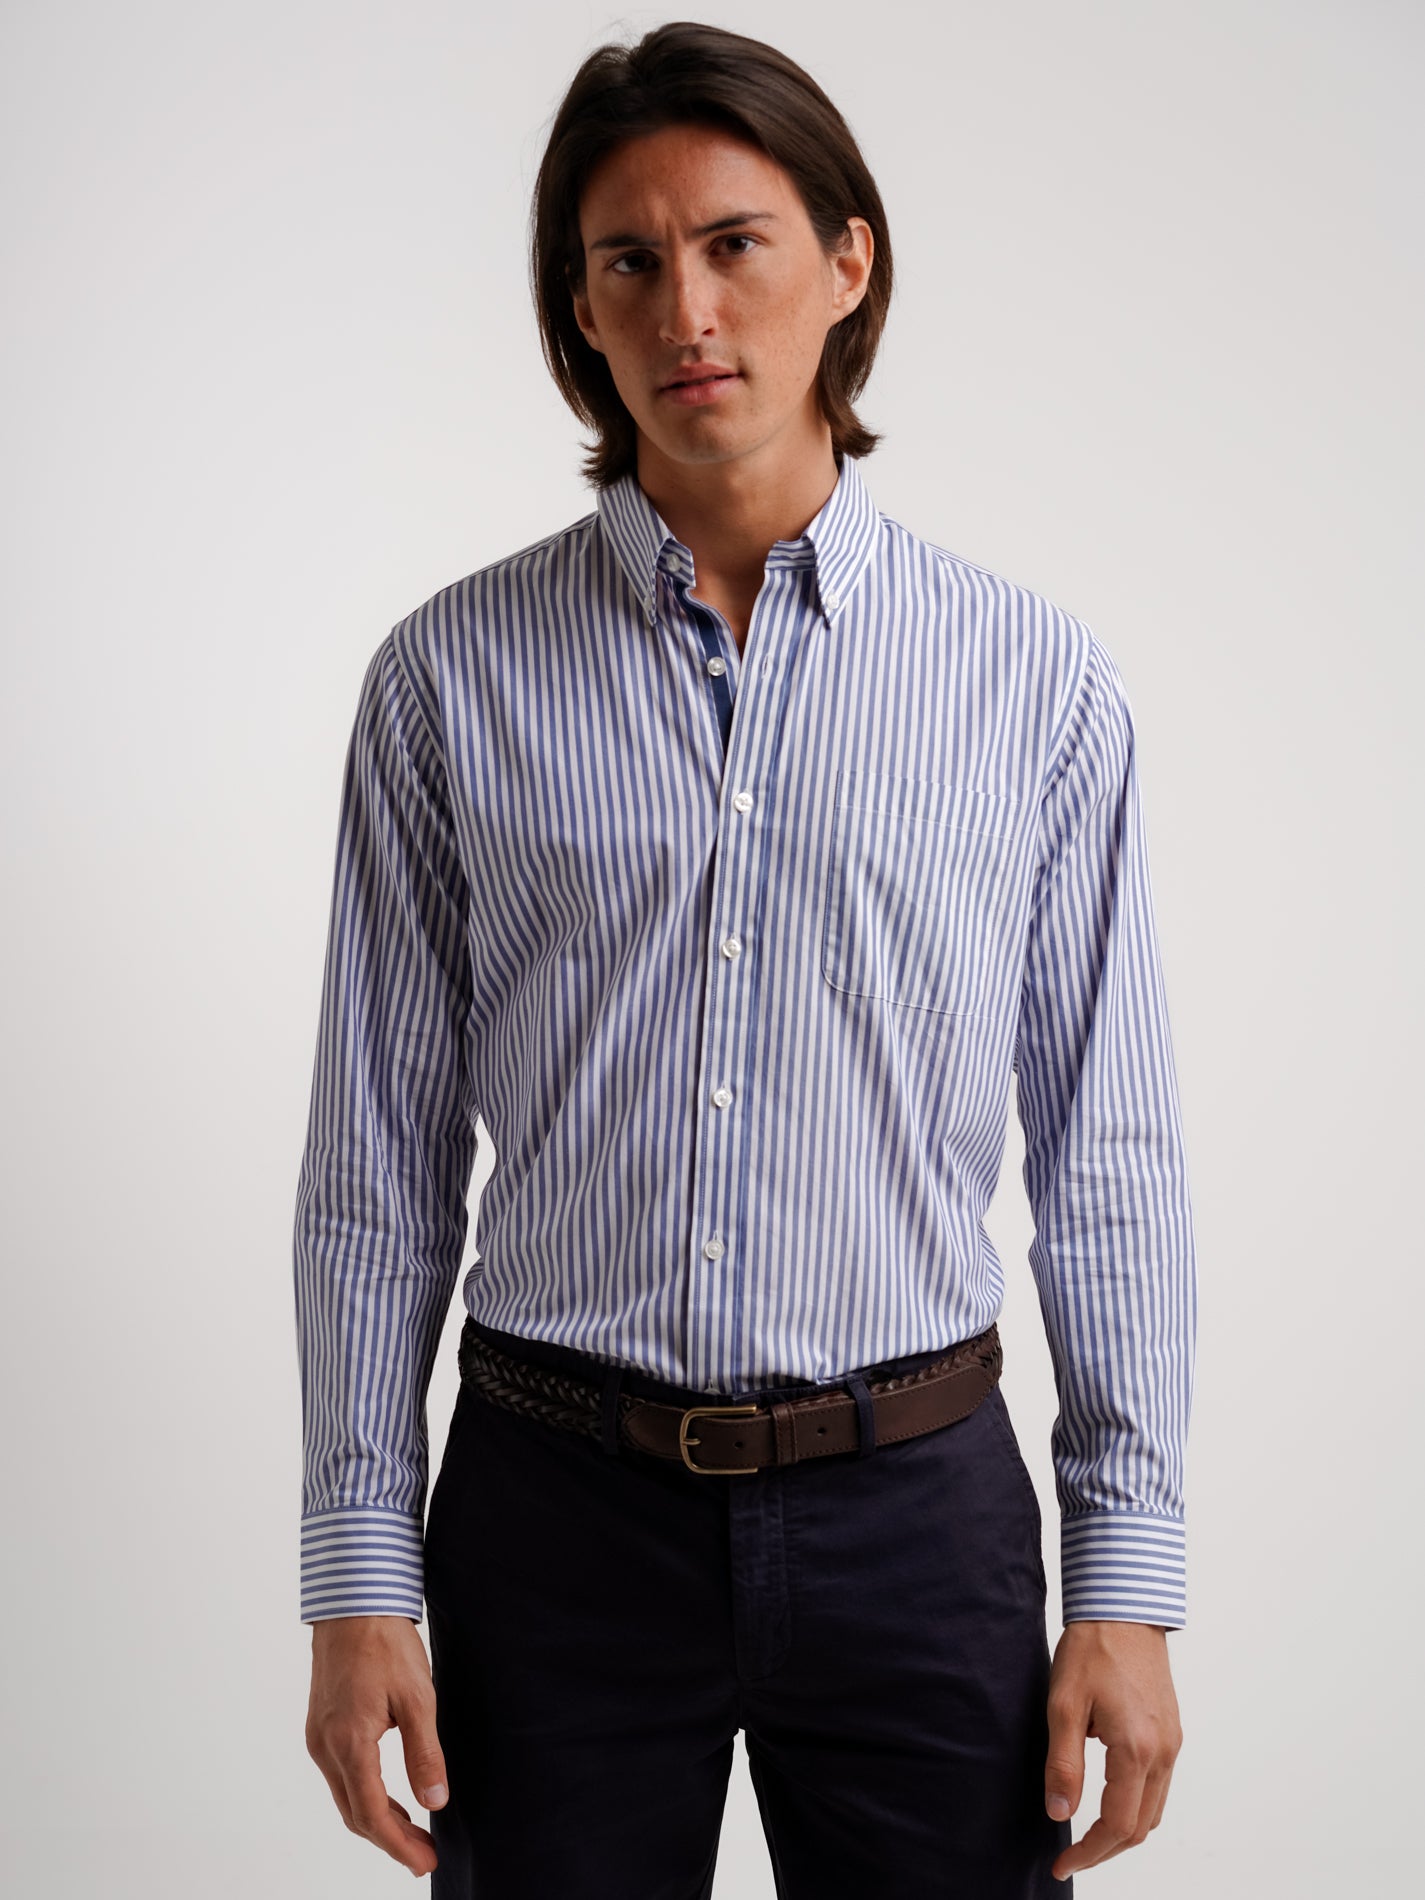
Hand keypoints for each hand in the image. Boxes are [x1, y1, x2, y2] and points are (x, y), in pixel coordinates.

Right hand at [305, 1613, 448, 1876]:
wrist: (353, 1602)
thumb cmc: (386, 1643)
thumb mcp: (418, 1697)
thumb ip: (425, 1754)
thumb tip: (435, 1803)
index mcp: (349, 1742)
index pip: (371, 1814)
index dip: (399, 1845)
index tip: (426, 1861)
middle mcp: (326, 1747)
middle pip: (355, 1813)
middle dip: (390, 1840)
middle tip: (424, 1855)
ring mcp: (319, 1737)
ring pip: (346, 1797)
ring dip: (377, 1820)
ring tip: (413, 1834)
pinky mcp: (321, 1726)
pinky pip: (341, 1776)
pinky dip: (365, 1796)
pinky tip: (389, 1798)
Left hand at [1043, 1619, 1182, 1882]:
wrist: (1124, 1607)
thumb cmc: (1092, 1648)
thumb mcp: (1064, 1704)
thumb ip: (1063, 1764)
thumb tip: (1059, 1813)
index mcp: (1137, 1749)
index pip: (1118, 1825)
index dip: (1089, 1852)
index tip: (1062, 1863)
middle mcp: (1163, 1752)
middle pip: (1141, 1827)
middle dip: (1106, 1849)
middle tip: (1071, 1855)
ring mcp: (1172, 1743)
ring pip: (1153, 1809)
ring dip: (1123, 1830)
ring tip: (1086, 1832)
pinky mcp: (1171, 1731)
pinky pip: (1158, 1785)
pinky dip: (1135, 1804)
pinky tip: (1107, 1796)